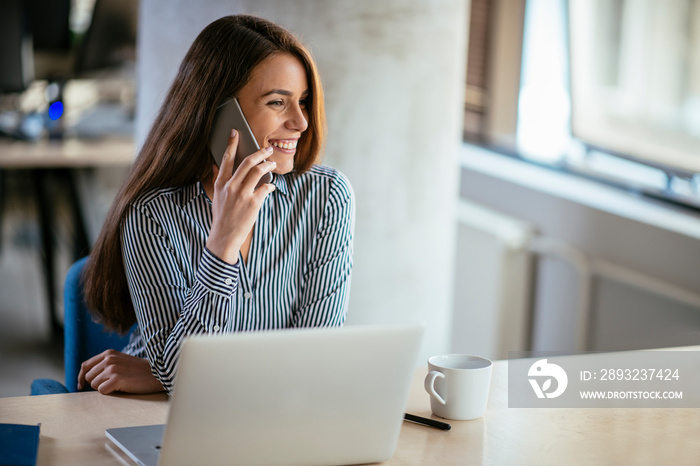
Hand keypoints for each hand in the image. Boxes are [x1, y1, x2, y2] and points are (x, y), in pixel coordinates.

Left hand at [77, 349, 164, 393]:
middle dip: (97, 383)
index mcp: (109, 353)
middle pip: (88, 377)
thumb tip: (86, 377)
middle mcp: (109, 359)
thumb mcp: (121, 361)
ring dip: (104, 388)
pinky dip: (109, 392)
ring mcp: (112, 368)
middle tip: (111, 384)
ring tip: (118, 384)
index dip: (80, 377)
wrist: (157, 374)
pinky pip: (101, 391)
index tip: (80, 386)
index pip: (85, 366)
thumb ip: (106, 364)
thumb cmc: (139, 371)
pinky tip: (121, 388)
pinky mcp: (116, 379)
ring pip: (94, 385)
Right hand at [206, 129, 276, 263]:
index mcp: (221, 183)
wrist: (224, 237)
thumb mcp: (216, 196)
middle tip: (267, 149)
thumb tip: (216, 165)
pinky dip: (270, 186)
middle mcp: (231, 187)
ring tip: (272, 164)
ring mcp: (242, 195)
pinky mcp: (253, 204)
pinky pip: (266, 188)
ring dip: (268, 166)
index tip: (236, 133)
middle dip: (260, 153)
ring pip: (258, 172)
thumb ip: (218, 180)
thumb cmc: (221, 216)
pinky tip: (271, 187)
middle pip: (247, 163)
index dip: (231, 144)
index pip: (226, 159)